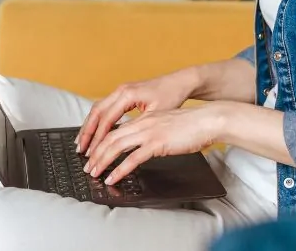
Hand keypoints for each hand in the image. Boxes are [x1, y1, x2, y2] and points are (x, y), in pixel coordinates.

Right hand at [76, 69, 198, 155]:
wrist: (180, 81)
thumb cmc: (172, 96)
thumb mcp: (156, 114)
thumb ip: (138, 127)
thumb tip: (123, 142)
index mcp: (127, 95)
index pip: (107, 119)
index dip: (98, 138)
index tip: (93, 152)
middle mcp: (120, 90)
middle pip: (96, 112)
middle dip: (87, 133)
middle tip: (80, 150)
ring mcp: (121, 91)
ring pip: (97, 109)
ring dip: (89, 126)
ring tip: (81, 143)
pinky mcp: (123, 94)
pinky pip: (104, 108)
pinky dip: (97, 121)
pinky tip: (94, 132)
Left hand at [84, 105, 223, 184]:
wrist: (208, 120)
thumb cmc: (191, 125)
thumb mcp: (166, 126)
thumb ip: (152, 133)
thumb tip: (142, 146)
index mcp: (144, 119)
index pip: (115, 128)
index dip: (100, 141)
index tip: (92, 153)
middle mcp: (142, 123)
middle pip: (110, 137)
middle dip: (95, 152)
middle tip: (87, 166)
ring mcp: (149, 132)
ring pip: (116, 146)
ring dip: (102, 160)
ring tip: (94, 173)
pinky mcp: (157, 143)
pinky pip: (133, 158)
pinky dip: (119, 169)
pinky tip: (112, 177)